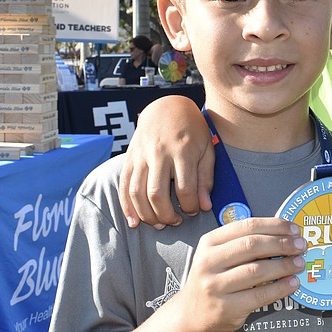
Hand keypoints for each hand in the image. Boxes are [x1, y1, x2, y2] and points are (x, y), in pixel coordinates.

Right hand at [119, 96, 215, 227]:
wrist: (168, 107)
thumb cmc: (192, 130)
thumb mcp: (207, 150)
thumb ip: (206, 179)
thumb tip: (205, 206)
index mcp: (182, 151)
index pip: (185, 189)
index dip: (190, 206)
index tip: (194, 210)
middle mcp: (158, 154)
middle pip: (156, 194)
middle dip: (166, 215)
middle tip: (175, 222)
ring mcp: (141, 156)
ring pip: (137, 193)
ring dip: (146, 215)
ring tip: (159, 223)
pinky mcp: (129, 159)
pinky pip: (124, 186)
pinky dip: (127, 207)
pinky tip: (134, 221)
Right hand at [166, 218, 306, 331]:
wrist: (191, 316)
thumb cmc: (212, 281)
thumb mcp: (218, 255)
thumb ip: (243, 243)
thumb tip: (284, 235)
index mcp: (210, 242)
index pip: (247, 226)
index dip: (275, 226)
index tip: (294, 229)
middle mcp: (209, 262)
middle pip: (253, 246)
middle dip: (282, 244)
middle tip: (301, 246)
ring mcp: (215, 286)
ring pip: (257, 270)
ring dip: (284, 265)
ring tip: (299, 263)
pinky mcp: (226, 308)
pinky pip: (260, 295)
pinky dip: (280, 288)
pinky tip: (292, 283)